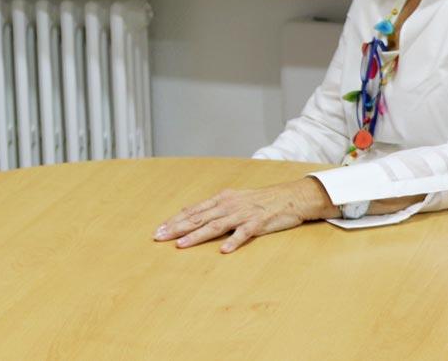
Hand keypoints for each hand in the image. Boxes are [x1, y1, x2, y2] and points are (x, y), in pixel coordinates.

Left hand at [152, 177, 337, 253]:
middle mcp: (228, 205)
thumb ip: (211, 207)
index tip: (159, 229)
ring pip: (215, 226)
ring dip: (197, 236)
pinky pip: (243, 233)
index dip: (175, 220)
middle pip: (198, 217)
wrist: (289, 196)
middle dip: (177, 228)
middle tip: (160, 236)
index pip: (193, 210)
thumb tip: (188, 211)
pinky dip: (233, 241)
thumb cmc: (259, 200)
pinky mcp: (258, 223)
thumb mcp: (232, 199)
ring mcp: (242, 214)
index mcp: (220, 199)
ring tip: (181, 244)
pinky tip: (223, 250)